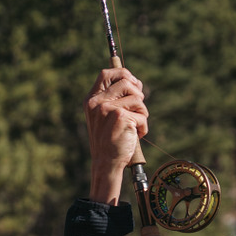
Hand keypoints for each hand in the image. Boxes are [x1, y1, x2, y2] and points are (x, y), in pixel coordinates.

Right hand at [84, 67, 149, 204]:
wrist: (106, 162)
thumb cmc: (109, 139)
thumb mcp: (105, 116)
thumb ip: (115, 98)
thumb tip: (136, 81)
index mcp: (91, 99)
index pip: (107, 73)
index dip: (123, 73)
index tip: (133, 82)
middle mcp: (97, 102)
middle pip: (126, 82)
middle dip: (138, 94)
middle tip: (137, 109)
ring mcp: (108, 109)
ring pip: (138, 99)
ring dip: (142, 113)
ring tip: (135, 125)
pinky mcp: (121, 117)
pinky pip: (143, 115)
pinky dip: (143, 127)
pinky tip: (135, 135)